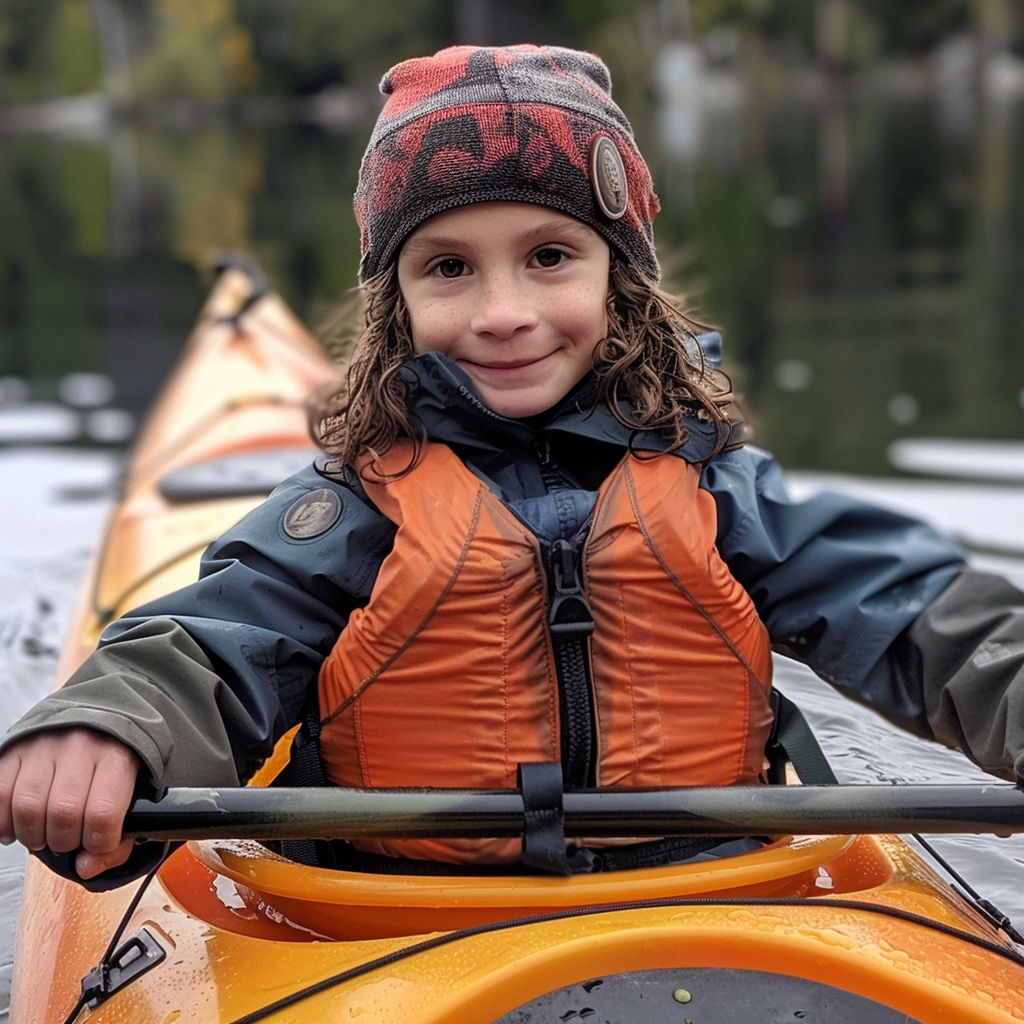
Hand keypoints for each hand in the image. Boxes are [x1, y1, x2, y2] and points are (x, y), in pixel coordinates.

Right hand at [0, 728, 140, 879]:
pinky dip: (4, 823)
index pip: (103, 813)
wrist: (99, 718)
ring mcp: (46, 745)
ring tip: (45, 834)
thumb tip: (86, 867)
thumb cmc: (115, 767)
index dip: (99, 842)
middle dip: (65, 842)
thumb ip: (120, 841)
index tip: (98, 842)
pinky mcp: (16, 750)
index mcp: (118, 756)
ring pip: (28, 807)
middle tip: (69, 840)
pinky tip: (18, 827)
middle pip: (63, 813)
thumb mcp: (135, 796)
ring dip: (34, 836)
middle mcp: (81, 746)